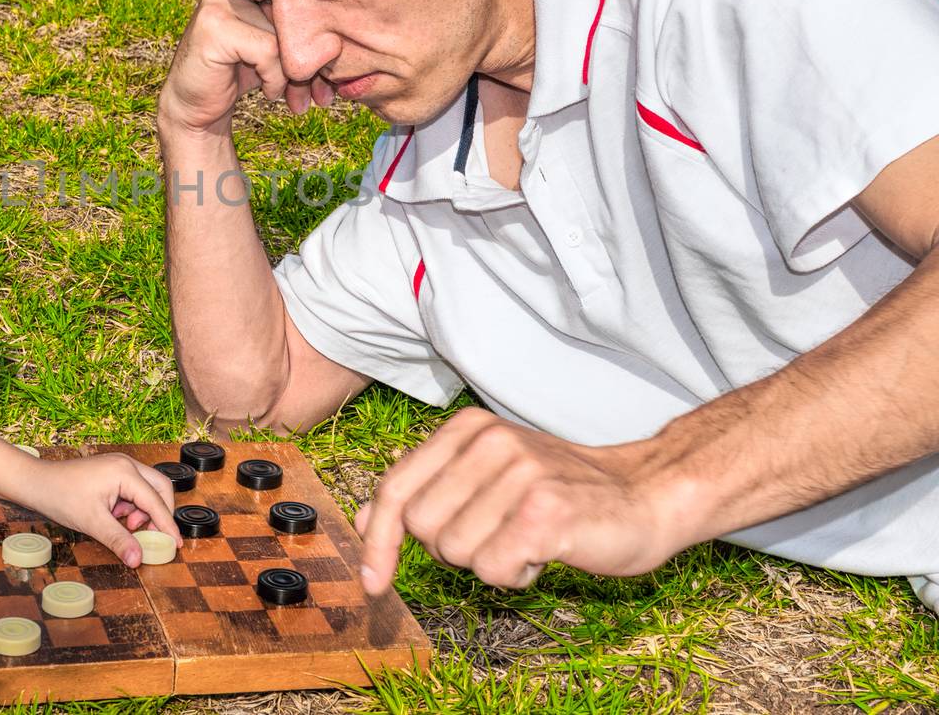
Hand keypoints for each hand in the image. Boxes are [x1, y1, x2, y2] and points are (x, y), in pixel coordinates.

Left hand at [26, 454, 182, 567]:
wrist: (36, 482)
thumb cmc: (60, 495)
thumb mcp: (92, 522)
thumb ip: (118, 540)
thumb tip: (138, 559)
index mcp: (124, 472)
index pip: (156, 501)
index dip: (167, 525)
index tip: (175, 544)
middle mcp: (127, 464)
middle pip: (160, 488)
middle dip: (160, 514)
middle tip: (153, 536)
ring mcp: (120, 466)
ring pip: (148, 489)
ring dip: (145, 511)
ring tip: (128, 527)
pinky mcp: (112, 472)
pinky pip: (134, 490)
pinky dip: (133, 506)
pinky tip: (118, 518)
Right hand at [157, 0, 336, 136]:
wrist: (197, 109)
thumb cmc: (241, 73)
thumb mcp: (277, 46)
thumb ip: (303, 31)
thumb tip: (337, 44)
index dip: (316, 33)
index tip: (327, 70)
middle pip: (292, 12)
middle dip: (311, 57)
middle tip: (320, 92)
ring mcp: (219, 1)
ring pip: (283, 33)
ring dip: (296, 73)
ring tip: (294, 97)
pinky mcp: (214, 26)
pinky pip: (268, 50)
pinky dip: (275, 78)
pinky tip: (269, 92)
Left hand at [355, 408, 682, 594]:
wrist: (645, 496)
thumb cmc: (560, 493)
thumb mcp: (484, 477)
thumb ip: (426, 491)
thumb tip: (363, 519)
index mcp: (467, 428)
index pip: (395, 488)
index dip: (377, 540)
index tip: (374, 581)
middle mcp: (490, 441)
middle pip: (420, 527)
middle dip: (451, 549)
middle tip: (496, 537)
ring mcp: (519, 473)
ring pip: (455, 552)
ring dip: (488, 563)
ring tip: (524, 541)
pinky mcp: (545, 512)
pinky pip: (492, 570)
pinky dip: (514, 576)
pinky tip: (542, 556)